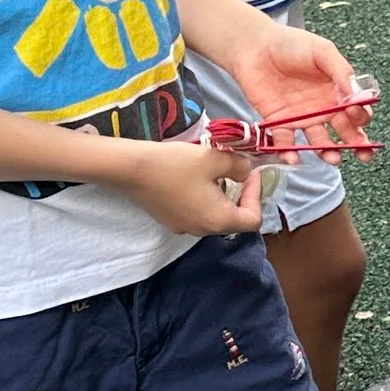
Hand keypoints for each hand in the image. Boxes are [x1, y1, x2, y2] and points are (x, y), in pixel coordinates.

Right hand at [112, 135, 265, 237]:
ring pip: (214, 216)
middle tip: (237, 171)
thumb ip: (238, 166)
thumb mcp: (214, 159)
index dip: (257, 195)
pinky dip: (204, 199)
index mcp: (218, 220)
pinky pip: (196, 213)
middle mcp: (202, 231)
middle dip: (240, 195)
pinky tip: (195, 180)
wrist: (132, 169)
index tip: (250, 173)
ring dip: (221, 196)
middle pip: (233, 220)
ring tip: (215, 173)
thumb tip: (246, 171)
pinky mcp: (169, 221)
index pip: (253, 219)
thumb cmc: (177, 165)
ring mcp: (183, 228)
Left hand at [225, 18, 376, 156]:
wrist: (254, 46)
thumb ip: (341, 70)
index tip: (357, 114)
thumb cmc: (291, 44)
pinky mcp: (279, 123)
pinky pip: (286, 143)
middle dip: (357, 144)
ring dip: (327, 153)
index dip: (361, 116)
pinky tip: (294, 158)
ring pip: (319, 142)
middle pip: (345, 131)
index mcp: (337, 91)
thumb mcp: (322, 51)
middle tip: (364, 154)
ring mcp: (302, 118)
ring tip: (332, 159)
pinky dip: (289, 153)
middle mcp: (323, 108)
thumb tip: (358, 94)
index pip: (357, 110)